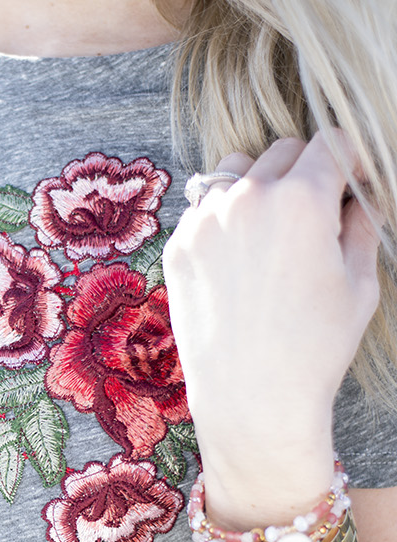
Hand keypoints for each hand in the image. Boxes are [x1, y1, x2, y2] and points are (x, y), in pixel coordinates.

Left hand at [162, 131, 380, 526]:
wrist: (251, 399)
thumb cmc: (315, 348)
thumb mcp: (359, 284)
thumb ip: (362, 225)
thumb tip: (360, 197)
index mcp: (302, 199)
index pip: (331, 142)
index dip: (351, 158)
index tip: (353, 180)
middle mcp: (248, 198)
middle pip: (283, 151)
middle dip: (306, 172)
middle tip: (316, 214)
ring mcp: (205, 220)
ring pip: (237, 172)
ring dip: (259, 186)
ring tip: (273, 231)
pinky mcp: (179, 246)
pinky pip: (206, 209)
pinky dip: (226, 219)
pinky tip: (241, 260)